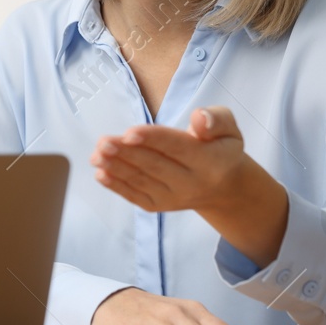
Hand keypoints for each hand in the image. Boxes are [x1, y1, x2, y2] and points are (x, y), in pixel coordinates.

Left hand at [90, 106, 288, 266]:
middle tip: (103, 142)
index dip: (152, 139)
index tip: (129, 133)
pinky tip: (100, 173)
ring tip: (96, 156)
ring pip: (141, 181)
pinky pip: (135, 195)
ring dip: (116, 168)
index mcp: (210, 162)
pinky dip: (116, 186)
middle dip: (126, 153)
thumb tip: (198, 118)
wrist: (225, 188)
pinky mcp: (160, 206)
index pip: (177, 147)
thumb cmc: (220, 148)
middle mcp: (192, 183)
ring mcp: (174, 198)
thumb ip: (216, 119)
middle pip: (154, 165)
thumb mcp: (229, 129)